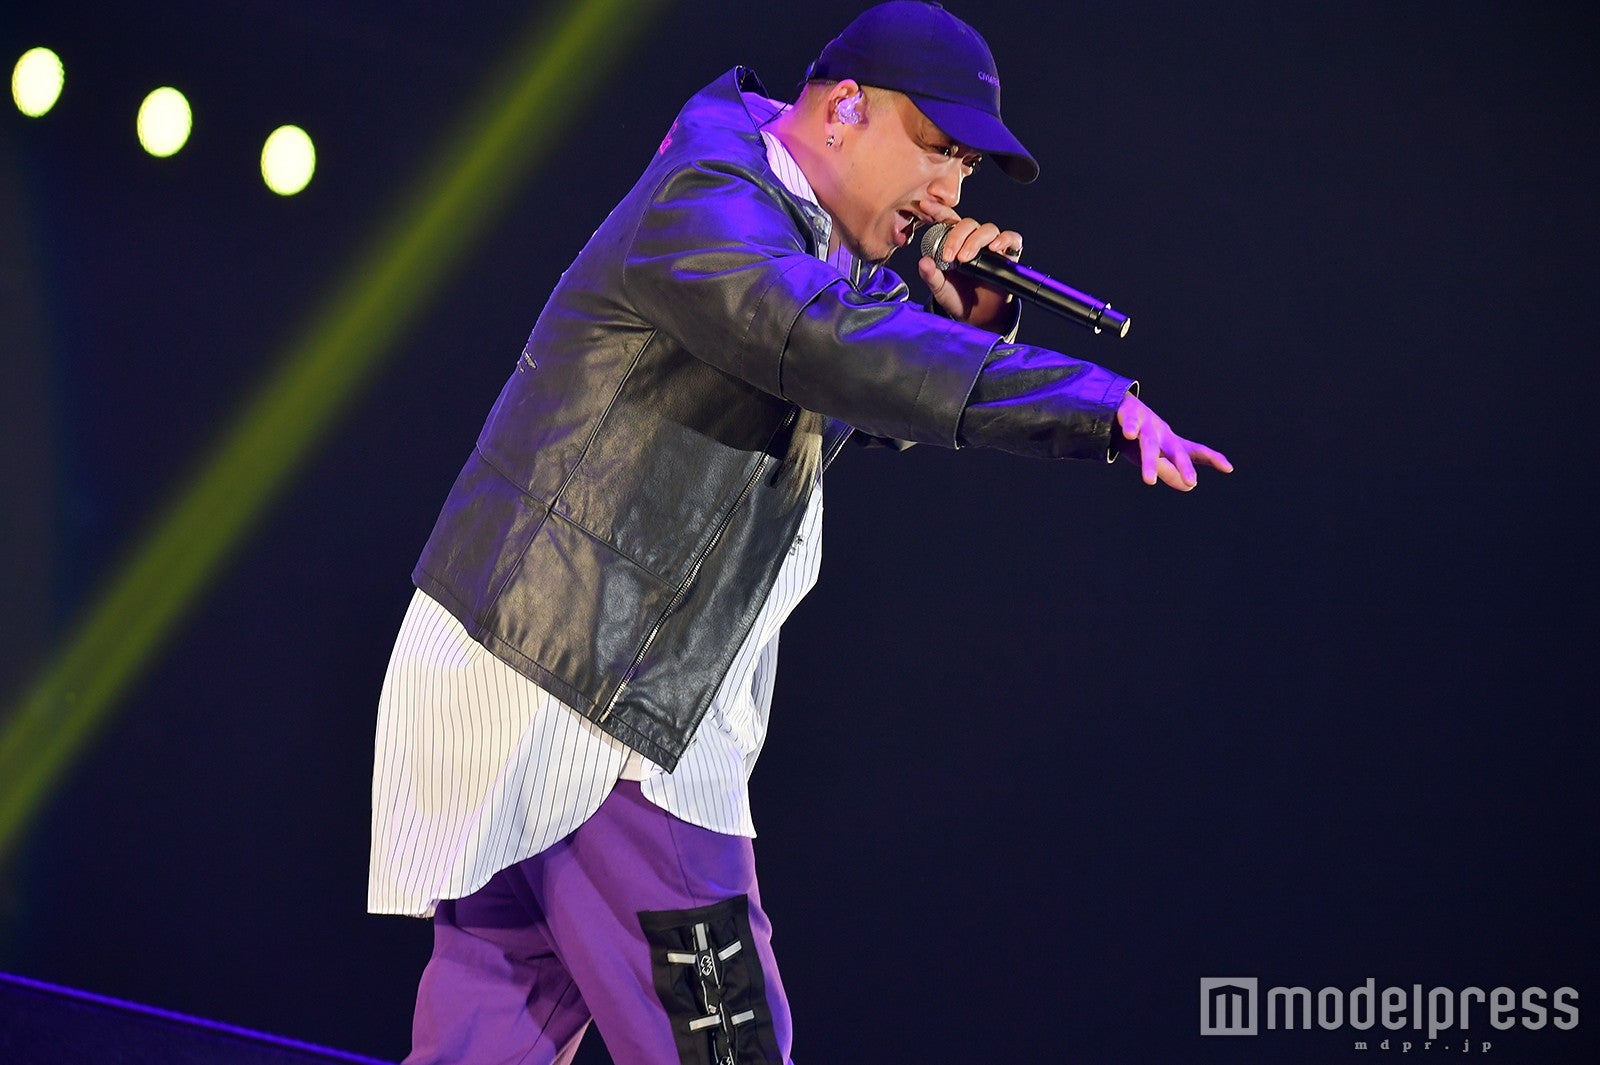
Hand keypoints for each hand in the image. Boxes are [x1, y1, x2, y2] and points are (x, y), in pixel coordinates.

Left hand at [917, 214, 1023, 332]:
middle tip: (950, 256)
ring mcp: (992, 246)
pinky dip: (1005, 240)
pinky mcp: (1008, 255)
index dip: (937, 210)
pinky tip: (995, 248)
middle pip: (969, 223)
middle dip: (957, 237)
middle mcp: (974, 240)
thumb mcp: (939, 288)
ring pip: (988, 229)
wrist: (977, 317)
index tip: (924, 204)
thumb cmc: (957, 298)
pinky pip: (1012, 239)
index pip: (948, 220)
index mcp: (955, 242)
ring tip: (966, 258)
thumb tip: (923, 262)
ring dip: (975, 241)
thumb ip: (931, 275)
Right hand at [1116, 391, 1233, 489]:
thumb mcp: (1155, 455)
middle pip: (1174, 450)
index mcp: (1170, 442)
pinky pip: (1129, 421)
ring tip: (1149, 480)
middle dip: (1183, 465)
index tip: (1228, 468)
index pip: (1195, 451)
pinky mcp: (1128, 413)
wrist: (1117, 405)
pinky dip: (1131, 427)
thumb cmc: (1139, 436)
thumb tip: (1189, 486)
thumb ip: (1169, 471)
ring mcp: (1145, 422)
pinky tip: (1131, 435)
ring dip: (1150, 461)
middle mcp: (1162, 432)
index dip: (1212, 458)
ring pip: (1148, 443)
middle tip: (1192, 481)